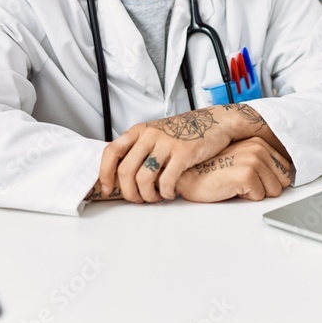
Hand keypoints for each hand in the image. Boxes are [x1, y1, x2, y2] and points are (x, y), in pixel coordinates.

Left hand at [99, 108, 235, 202]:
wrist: (216, 122)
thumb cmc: (185, 132)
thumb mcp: (157, 134)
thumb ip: (139, 149)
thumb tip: (121, 174)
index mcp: (139, 131)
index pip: (111, 152)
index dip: (105, 173)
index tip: (107, 188)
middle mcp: (150, 135)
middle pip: (125, 170)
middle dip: (128, 192)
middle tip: (137, 200)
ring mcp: (167, 143)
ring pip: (143, 178)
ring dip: (147, 196)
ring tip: (155, 198)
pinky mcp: (184, 153)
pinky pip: (166, 181)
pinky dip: (165, 193)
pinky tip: (169, 194)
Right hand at [176, 138, 292, 202]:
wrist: (189, 176)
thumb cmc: (212, 170)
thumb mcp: (241, 160)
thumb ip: (263, 164)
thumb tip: (283, 178)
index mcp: (258, 143)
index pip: (286, 170)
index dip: (269, 180)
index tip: (253, 179)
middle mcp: (258, 149)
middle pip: (283, 181)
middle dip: (265, 187)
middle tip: (243, 182)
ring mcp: (253, 160)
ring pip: (274, 191)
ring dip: (255, 192)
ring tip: (236, 184)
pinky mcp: (247, 174)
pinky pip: (259, 197)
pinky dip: (245, 197)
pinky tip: (231, 187)